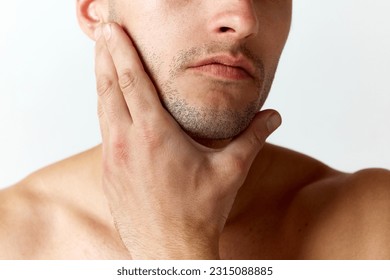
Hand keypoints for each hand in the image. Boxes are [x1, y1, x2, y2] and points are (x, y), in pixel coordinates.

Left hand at [94, 23, 280, 258]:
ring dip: (101, 80)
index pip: (133, 80)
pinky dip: (105, 108)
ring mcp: (113, 158)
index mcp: (154, 135)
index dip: (121, 50)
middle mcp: (126, 142)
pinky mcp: (109, 172)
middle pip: (109, 87)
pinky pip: (103, 130)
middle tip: (102, 32)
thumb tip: (274, 116)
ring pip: (102, 108)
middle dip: (104, 55)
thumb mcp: (231, 171)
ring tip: (102, 60)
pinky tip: (110, 104)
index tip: (113, 29)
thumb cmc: (199, 213)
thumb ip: (253, 138)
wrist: (169, 251)